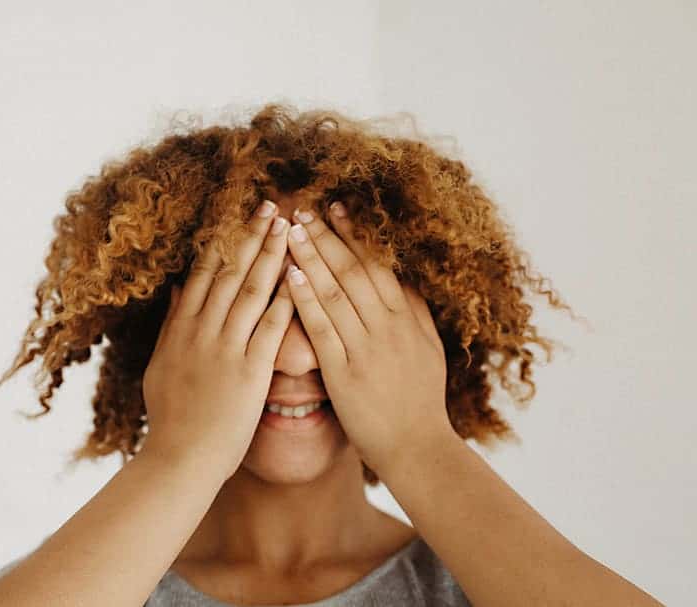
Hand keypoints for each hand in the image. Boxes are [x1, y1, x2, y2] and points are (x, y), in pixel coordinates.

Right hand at [142, 200, 294, 481]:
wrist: (180, 458)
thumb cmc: (171, 418)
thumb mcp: (160, 364)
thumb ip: (170, 325)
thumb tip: (177, 289)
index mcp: (181, 328)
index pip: (205, 273)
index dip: (224, 240)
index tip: (241, 215)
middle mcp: (202, 331)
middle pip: (230, 272)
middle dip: (252, 236)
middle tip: (272, 206)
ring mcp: (226, 349)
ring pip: (251, 290)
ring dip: (272, 256)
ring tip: (290, 228)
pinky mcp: (250, 371)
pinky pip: (271, 327)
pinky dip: (285, 299)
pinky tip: (301, 275)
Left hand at [283, 201, 452, 472]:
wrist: (417, 447)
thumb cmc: (420, 400)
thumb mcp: (428, 348)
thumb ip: (414, 310)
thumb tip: (401, 277)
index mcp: (405, 318)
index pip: (376, 264)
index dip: (354, 234)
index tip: (335, 208)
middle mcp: (386, 326)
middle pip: (352, 270)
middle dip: (326, 236)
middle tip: (302, 210)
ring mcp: (365, 349)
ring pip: (335, 292)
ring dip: (311, 258)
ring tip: (290, 231)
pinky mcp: (344, 373)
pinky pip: (321, 329)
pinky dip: (305, 300)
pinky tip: (289, 277)